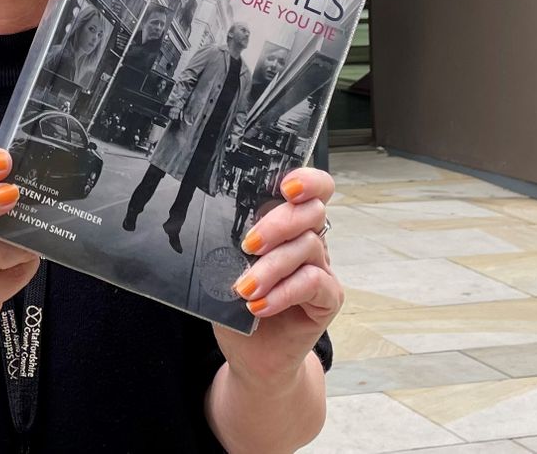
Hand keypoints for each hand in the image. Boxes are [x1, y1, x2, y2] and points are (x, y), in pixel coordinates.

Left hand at [214, 168, 343, 382]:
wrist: (252, 356)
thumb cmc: (235, 307)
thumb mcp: (223, 271)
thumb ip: (226, 247)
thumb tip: (209, 228)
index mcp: (286, 225)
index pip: (311, 190)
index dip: (307, 180)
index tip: (285, 187)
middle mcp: (309, 241)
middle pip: (310, 212)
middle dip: (279, 222)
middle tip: (248, 244)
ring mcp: (321, 269)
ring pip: (307, 248)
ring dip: (272, 267)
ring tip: (243, 288)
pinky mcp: (328, 299)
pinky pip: (314, 283)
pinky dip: (284, 293)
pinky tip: (259, 306)